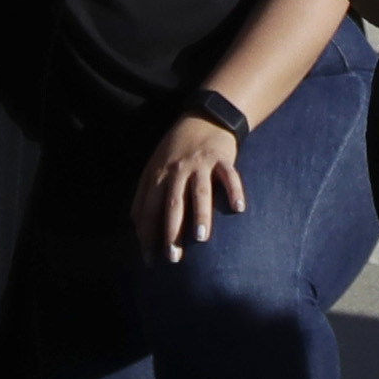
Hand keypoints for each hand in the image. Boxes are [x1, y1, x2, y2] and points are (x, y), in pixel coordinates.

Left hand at [133, 115, 247, 260]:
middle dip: (171, 231)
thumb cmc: (176, 151)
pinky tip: (239, 208)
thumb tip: (138, 228)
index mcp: (157, 176)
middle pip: (172, 204)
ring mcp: (200, 164)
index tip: (149, 259)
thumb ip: (147, 195)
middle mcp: (177, 171)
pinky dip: (234, 191)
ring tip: (201, 238)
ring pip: (199, 192)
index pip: (148, 209)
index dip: (147, 235)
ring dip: (200, 215)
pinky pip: (229, 176)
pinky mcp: (221, 158)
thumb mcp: (155, 168)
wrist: (204, 118)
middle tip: (173, 258)